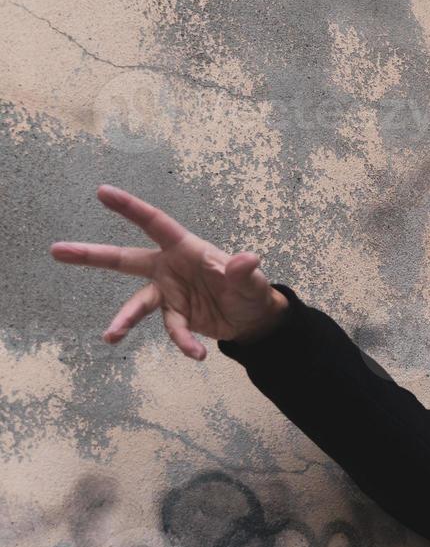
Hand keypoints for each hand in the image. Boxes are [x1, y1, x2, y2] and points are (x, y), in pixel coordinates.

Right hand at [49, 185, 288, 360]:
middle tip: (57, 250)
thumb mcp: (252, 282)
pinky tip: (197, 354)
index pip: (155, 224)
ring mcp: (168, 292)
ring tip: (110, 336)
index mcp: (186, 248)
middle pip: (125, 259)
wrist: (254, 320)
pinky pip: (172, 329)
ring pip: (137, 303)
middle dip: (92, 255)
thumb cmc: (251, 290)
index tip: (103, 192)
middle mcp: (169, 267)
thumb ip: (244, 272)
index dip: (130, 208)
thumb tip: (247, 259)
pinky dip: (183, 342)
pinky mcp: (175, 315)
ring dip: (124, 319)